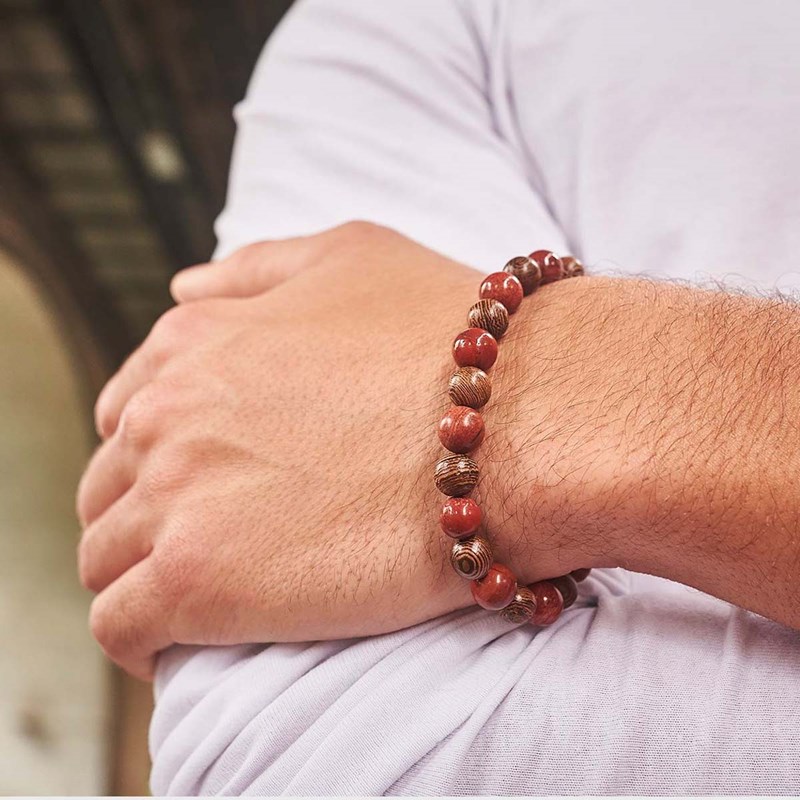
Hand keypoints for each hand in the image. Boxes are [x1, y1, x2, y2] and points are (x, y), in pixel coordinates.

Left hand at [77, 223, 602, 678]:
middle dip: (145, 513)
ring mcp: (177, 496)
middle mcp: (167, 413)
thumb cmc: (450, 339)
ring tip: (195, 596)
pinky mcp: (198, 580)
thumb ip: (257, 270)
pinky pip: (122, 626)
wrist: (517, 419)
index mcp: (195, 344)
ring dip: (139, 575)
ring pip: (104, 556)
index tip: (197, 486)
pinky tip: (177, 645)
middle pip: (110, 485)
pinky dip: (140, 641)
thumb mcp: (350, 257)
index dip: (157, 455)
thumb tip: (184, 286)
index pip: (127, 414)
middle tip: (209, 540)